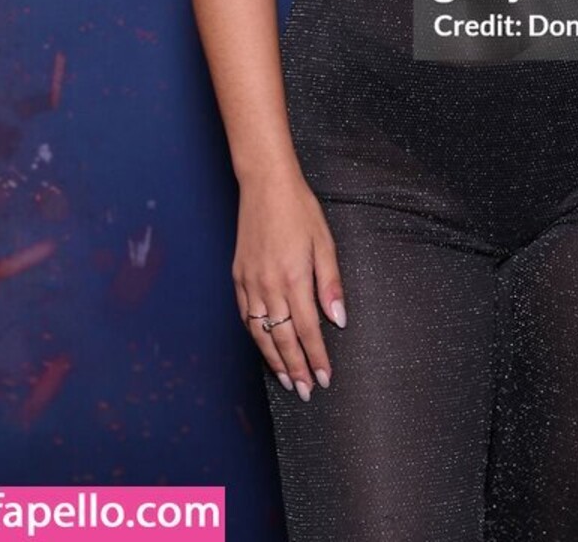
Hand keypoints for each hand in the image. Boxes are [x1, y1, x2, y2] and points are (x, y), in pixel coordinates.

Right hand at [233, 167, 346, 400]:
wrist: (265, 185)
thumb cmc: (299, 210)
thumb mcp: (324, 243)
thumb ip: (330, 284)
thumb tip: (338, 319)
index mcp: (294, 277)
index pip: (307, 330)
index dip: (316, 357)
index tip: (324, 379)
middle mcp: (269, 285)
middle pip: (282, 339)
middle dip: (295, 368)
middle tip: (305, 391)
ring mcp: (250, 282)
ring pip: (261, 333)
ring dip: (274, 360)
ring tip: (286, 380)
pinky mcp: (238, 277)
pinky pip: (246, 316)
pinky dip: (255, 337)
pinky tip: (264, 346)